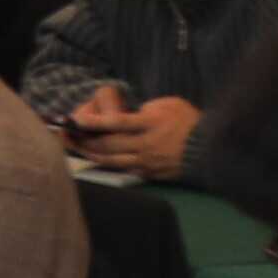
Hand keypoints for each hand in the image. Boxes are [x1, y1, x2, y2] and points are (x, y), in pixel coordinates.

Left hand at [68, 94, 200, 175]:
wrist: (211, 149)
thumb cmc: (189, 122)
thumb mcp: (171, 105)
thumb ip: (147, 108)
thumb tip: (130, 115)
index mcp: (150, 124)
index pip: (117, 123)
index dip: (94, 122)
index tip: (75, 120)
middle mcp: (145, 144)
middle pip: (107, 145)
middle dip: (84, 140)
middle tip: (66, 135)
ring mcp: (145, 161)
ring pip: (110, 160)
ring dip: (89, 154)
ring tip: (74, 147)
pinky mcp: (147, 173)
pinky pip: (122, 169)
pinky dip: (106, 164)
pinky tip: (94, 158)